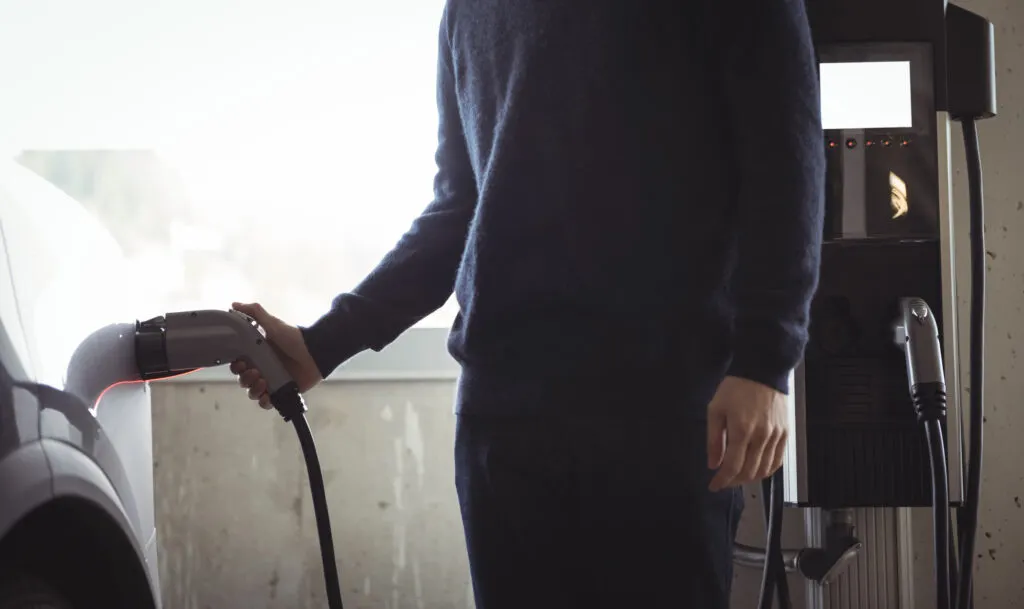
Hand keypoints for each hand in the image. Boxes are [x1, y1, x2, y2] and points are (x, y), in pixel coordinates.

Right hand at [228, 302, 322, 408]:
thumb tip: (234, 305)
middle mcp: (263, 369)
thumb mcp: (273, 323)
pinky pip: (268, 403)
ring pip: (253, 392)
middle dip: (245, 378)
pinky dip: (265, 402)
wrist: (315, 352)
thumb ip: (254, 313)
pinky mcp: (282, 392)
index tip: (241, 363)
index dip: (236, 367)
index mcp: (257, 355)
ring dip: (253, 390)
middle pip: (243, 380)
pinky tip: (267, 396)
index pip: (238, 365)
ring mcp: (272, 381)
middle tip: (256, 372)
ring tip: (264, 382)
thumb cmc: (294, 337)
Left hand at [706, 375, 787, 491]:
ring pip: (764, 470)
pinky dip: (766, 471)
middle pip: (749, 472)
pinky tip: (756, 470)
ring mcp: (776, 436)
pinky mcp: (786, 434)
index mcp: (741, 430)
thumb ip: (713, 440)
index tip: (714, 486)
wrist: (763, 371)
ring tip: (737, 477)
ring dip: (750, 479)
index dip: (722, 480)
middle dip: (734, 481)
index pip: (732, 466)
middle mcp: (761, 436)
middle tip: (723, 481)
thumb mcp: (716, 409)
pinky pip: (778, 461)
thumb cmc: (736, 388)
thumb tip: (713, 464)